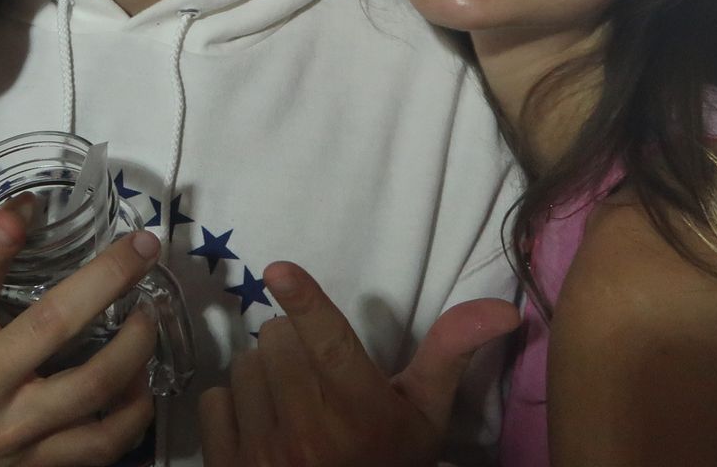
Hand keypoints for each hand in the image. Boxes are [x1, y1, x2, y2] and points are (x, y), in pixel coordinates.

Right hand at [0, 198, 159, 466]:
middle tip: (144, 245)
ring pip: (93, 385)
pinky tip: (139, 380)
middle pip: (55, 323)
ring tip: (148, 313)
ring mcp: (14, 429)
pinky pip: (103, 442)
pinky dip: (134, 409)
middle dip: (110, 276)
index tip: (30, 205)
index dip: (0, 239)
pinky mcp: (38, 464)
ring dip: (135, 344)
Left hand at [199, 262, 519, 466]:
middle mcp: (311, 434)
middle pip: (275, 339)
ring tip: (290, 403)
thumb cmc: (389, 459)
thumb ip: (450, 352)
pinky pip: (214, 399)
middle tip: (315, 377)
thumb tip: (503, 307)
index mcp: (362, 413)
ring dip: (261, 375)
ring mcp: (265, 454)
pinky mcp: (228, 465)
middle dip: (292, 347)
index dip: (307, 304)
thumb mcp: (424, 414)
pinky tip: (260, 425)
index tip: (278, 268)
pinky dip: (232, 406)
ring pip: (243, 366)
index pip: (331, 346)